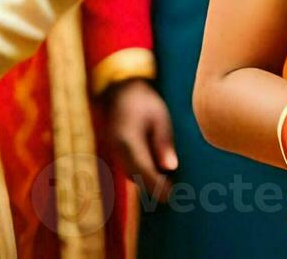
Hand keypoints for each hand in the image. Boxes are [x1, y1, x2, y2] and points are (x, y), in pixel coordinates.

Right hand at [102, 78, 177, 201]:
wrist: (119, 89)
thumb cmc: (144, 101)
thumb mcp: (159, 117)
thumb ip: (163, 142)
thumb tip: (170, 168)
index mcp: (128, 140)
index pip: (143, 170)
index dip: (157, 185)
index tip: (171, 195)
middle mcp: (117, 149)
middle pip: (135, 176)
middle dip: (153, 188)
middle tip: (173, 196)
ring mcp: (113, 150)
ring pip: (130, 174)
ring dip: (146, 182)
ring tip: (168, 187)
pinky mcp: (115, 149)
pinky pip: (127, 167)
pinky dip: (141, 173)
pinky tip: (156, 173)